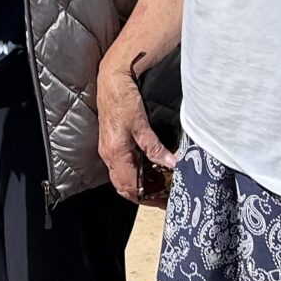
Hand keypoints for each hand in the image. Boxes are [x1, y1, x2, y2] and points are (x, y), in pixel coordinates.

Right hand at [97, 57, 176, 206]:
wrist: (110, 80)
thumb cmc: (122, 98)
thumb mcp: (141, 123)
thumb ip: (154, 146)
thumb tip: (171, 164)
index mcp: (115, 153)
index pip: (130, 186)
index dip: (148, 197)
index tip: (165, 200)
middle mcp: (109, 155)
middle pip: (124, 187)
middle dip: (144, 196)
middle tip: (164, 197)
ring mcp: (108, 150)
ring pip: (122, 178)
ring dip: (139, 185)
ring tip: (160, 186)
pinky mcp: (111, 144)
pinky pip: (122, 167)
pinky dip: (135, 174)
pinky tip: (149, 170)